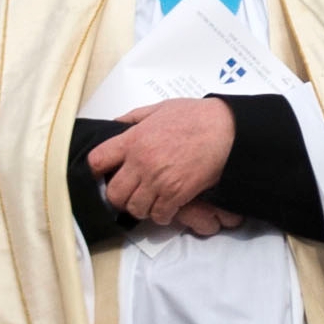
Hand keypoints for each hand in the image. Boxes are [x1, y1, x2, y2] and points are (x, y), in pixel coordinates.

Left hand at [89, 98, 240, 228]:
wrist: (226, 129)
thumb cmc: (196, 116)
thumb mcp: (159, 108)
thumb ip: (134, 118)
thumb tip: (116, 125)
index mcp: (133, 139)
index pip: (97, 161)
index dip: (97, 171)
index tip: (104, 175)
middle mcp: (141, 162)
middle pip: (114, 194)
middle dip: (120, 197)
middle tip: (130, 194)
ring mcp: (158, 180)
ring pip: (135, 208)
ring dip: (142, 208)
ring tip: (151, 201)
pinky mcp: (177, 193)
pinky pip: (159, 215)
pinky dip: (162, 215)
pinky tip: (168, 207)